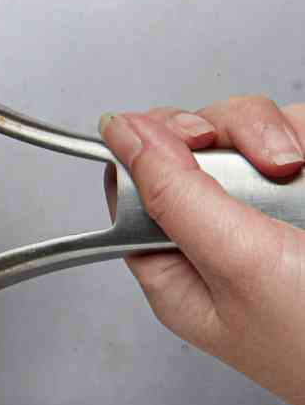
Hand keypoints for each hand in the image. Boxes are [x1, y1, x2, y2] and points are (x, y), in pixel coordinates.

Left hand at [101, 100, 304, 404]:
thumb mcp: (236, 261)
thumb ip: (172, 192)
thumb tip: (118, 132)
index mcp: (180, 272)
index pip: (134, 185)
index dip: (151, 144)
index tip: (189, 137)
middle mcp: (223, 243)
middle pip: (193, 145)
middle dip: (232, 133)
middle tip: (267, 161)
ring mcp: (275, 220)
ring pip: (253, 134)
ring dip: (282, 133)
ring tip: (303, 169)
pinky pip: (302, 138)